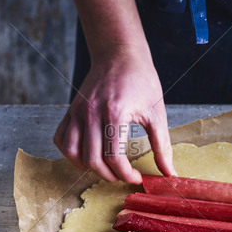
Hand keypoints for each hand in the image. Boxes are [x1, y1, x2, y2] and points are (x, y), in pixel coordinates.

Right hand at [54, 50, 176, 183]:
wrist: (120, 53)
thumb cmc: (141, 80)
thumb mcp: (157, 112)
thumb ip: (162, 145)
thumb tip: (169, 173)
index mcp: (115, 113)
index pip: (114, 157)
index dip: (126, 175)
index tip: (137, 178)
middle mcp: (91, 113)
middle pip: (92, 160)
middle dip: (109, 175)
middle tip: (123, 175)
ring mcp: (77, 111)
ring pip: (72, 153)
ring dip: (88, 167)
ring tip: (105, 167)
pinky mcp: (71, 110)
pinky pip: (61, 139)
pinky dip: (71, 153)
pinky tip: (88, 154)